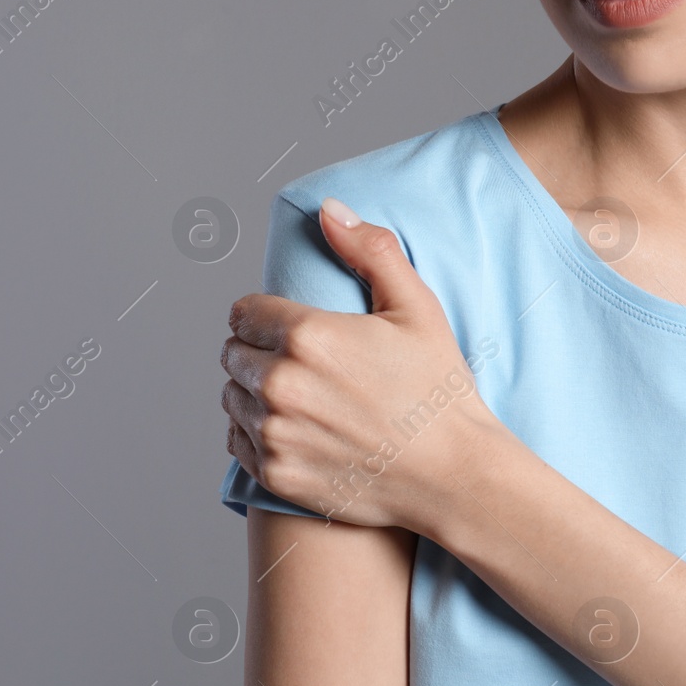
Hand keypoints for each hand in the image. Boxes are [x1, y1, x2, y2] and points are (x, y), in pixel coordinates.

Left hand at [221, 197, 503, 530]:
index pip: (244, 312)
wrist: (453, 476)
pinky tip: (295, 429)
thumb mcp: (417, 309)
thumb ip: (369, 251)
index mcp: (307, 336)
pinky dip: (255, 433)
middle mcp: (281, 385)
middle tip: (301, 364)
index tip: (289, 328)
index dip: (266, 316)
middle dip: (258, 352)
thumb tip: (328, 210)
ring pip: (232, 398)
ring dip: (254, 393)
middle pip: (233, 354)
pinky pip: (237, 442)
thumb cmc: (438, 393)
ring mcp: (275, 434)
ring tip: (300, 397)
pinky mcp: (275, 475)